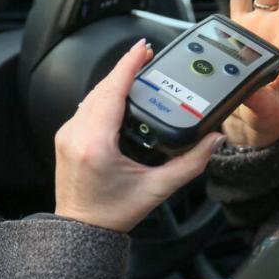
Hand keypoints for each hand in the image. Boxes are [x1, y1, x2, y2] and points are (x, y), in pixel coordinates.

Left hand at [54, 39, 224, 232]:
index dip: (128, 65)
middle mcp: (76, 134)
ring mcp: (67, 134)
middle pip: (102, 87)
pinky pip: (85, 106)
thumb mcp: (157, 189)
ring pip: (91, 94)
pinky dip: (103, 94)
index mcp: (96, 143)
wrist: (81, 230)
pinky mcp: (65, 137)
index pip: (112, 90)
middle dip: (124, 68)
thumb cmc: (112, 213)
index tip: (143, 49)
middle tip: (146, 56)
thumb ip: (190, 163)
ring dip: (113, 80)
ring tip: (136, 71)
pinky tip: (118, 93)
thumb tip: (213, 139)